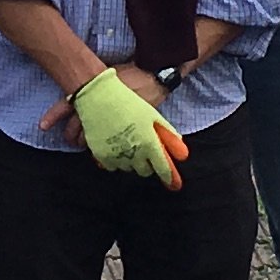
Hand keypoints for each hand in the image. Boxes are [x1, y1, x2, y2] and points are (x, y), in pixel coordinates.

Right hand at [71, 67, 188, 187]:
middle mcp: (134, 153)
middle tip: (143, 150)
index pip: (162, 168)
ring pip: (128, 169)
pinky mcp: (101, 156)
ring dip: (130, 161)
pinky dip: (115, 160)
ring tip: (126, 143)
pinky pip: (112, 167)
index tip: (173, 183)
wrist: (98, 96)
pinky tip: (114, 146)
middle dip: (146, 164)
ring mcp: (116, 156)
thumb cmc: (128, 102)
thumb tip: (181, 153)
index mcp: (149, 142)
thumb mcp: (152, 115)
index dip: (168, 176)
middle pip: (144, 171)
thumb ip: (167, 135)